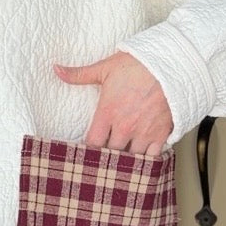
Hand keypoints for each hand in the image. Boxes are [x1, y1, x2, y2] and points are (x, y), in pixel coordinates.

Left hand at [53, 52, 173, 156]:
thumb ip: (79, 74)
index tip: (86, 152)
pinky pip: (151, 157)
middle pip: (110, 154)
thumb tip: (56, 69)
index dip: (88, 150)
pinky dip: (146, 160)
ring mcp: (143, 132)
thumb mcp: (105, 68)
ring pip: (130, 158)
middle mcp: (124, 126)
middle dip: (106, 156)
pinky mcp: (161, 133)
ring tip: (121, 161)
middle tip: (104, 158)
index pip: (92, 143)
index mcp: (107, 113)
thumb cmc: (137, 65)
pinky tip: (141, 160)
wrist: (169, 64)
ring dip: (125, 160)